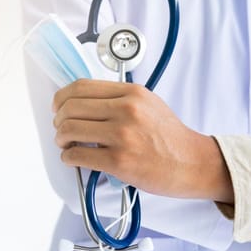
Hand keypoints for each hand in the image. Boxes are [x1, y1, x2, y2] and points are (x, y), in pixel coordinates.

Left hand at [52, 79, 233, 202]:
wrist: (192, 163)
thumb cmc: (169, 136)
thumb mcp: (147, 103)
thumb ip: (116, 98)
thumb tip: (80, 101)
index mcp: (131, 93)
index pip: (80, 87)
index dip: (61, 98)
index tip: (58, 107)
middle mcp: (126, 110)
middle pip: (70, 108)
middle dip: (59, 120)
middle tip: (61, 130)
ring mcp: (122, 135)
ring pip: (69, 130)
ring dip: (60, 139)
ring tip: (66, 144)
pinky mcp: (118, 161)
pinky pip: (77, 156)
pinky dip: (68, 158)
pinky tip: (73, 159)